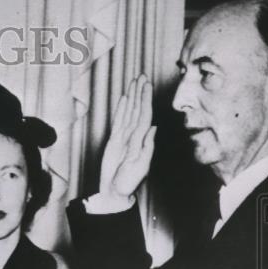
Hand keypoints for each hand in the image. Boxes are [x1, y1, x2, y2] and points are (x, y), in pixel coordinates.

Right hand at [99, 75, 156, 202]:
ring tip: (134, 82)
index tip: (146, 84)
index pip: (144, 115)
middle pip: (137, 110)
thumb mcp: (140, 167)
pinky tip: (123, 99)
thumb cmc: (128, 183)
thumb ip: (147, 147)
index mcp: (141, 140)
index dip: (145, 99)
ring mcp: (124, 137)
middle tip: (141, 76)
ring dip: (132, 97)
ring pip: (128, 112)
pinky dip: (121, 109)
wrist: (114, 192)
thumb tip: (153, 128)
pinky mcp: (114, 141)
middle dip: (139, 93)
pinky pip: (119, 121)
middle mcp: (134, 136)